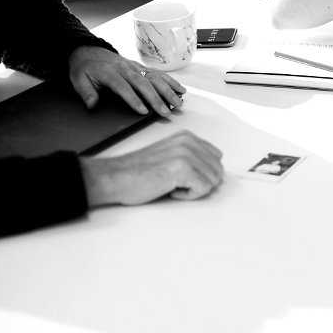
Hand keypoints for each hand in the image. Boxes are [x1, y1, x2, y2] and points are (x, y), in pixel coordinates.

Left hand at [68, 45, 185, 117]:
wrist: (88, 50)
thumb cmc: (84, 67)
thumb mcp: (78, 80)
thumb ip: (86, 93)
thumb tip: (92, 104)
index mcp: (110, 73)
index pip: (124, 87)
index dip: (134, 99)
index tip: (143, 111)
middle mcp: (126, 69)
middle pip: (144, 84)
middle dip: (157, 98)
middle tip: (166, 111)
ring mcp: (135, 67)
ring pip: (155, 78)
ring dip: (168, 90)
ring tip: (178, 102)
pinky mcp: (140, 67)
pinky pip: (158, 73)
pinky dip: (170, 81)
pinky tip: (179, 89)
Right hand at [81, 130, 223, 205]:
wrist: (114, 177)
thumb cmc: (137, 172)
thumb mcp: (170, 155)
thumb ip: (191, 157)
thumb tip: (213, 171)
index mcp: (187, 137)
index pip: (216, 157)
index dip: (203, 173)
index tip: (184, 177)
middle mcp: (189, 142)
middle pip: (217, 169)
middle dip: (202, 182)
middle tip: (178, 184)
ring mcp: (186, 154)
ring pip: (212, 180)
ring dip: (194, 189)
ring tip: (172, 185)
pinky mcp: (182, 168)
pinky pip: (203, 188)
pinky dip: (189, 196)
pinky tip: (170, 189)